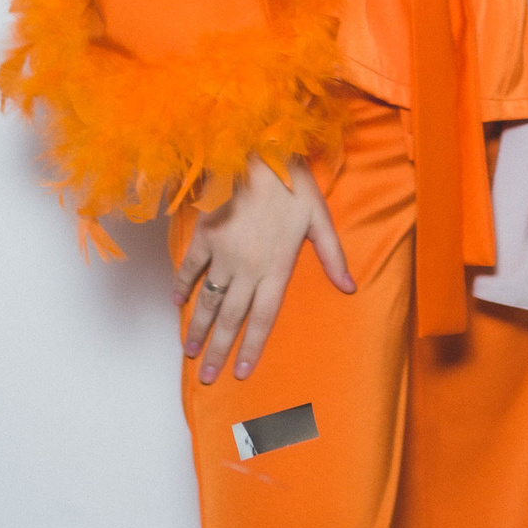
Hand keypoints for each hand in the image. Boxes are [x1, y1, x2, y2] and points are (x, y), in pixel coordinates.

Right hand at [174, 157, 354, 384]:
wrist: (258, 150)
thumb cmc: (294, 182)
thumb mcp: (321, 218)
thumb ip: (333, 256)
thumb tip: (350, 288)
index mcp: (276, 268)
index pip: (263, 318)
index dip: (252, 347)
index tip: (242, 373)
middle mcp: (247, 268)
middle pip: (231, 318)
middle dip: (219, 351)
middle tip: (208, 378)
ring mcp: (222, 253)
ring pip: (208, 300)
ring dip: (198, 328)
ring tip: (190, 352)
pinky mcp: (204, 235)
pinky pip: (190, 267)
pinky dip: (181, 285)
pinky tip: (176, 302)